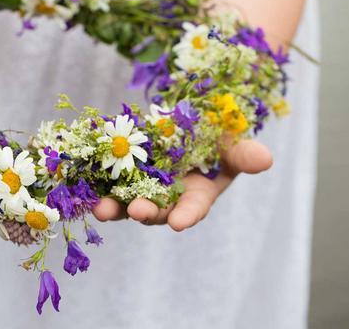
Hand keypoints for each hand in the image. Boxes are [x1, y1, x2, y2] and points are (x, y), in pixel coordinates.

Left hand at [91, 138, 272, 230]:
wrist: (184, 125)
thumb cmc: (213, 138)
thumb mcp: (231, 143)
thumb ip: (244, 154)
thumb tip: (266, 159)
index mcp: (196, 194)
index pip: (194, 208)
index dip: (188, 215)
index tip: (181, 223)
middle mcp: (167, 197)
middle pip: (156, 210)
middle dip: (146, 212)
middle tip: (136, 212)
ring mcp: (141, 188)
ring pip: (125, 202)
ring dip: (113, 207)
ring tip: (101, 209)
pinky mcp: (119, 174)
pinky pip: (105, 183)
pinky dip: (94, 186)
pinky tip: (82, 187)